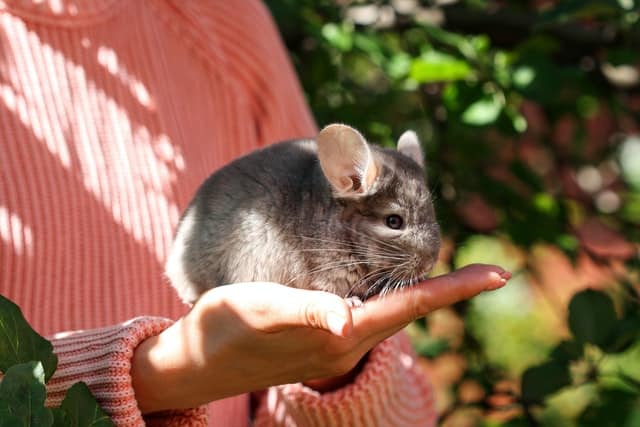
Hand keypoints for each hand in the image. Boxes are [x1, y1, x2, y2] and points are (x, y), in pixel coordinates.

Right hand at [130, 264, 509, 412]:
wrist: (199, 360)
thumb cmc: (226, 330)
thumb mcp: (261, 311)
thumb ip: (304, 313)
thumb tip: (344, 317)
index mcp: (340, 334)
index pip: (409, 306)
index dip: (454, 288)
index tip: (497, 273)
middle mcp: (347, 340)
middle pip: (410, 309)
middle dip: (448, 287)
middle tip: (487, 268)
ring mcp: (336, 341)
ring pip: (392, 311)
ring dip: (422, 289)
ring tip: (449, 268)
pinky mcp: (322, 335)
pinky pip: (371, 311)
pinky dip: (392, 292)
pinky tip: (390, 279)